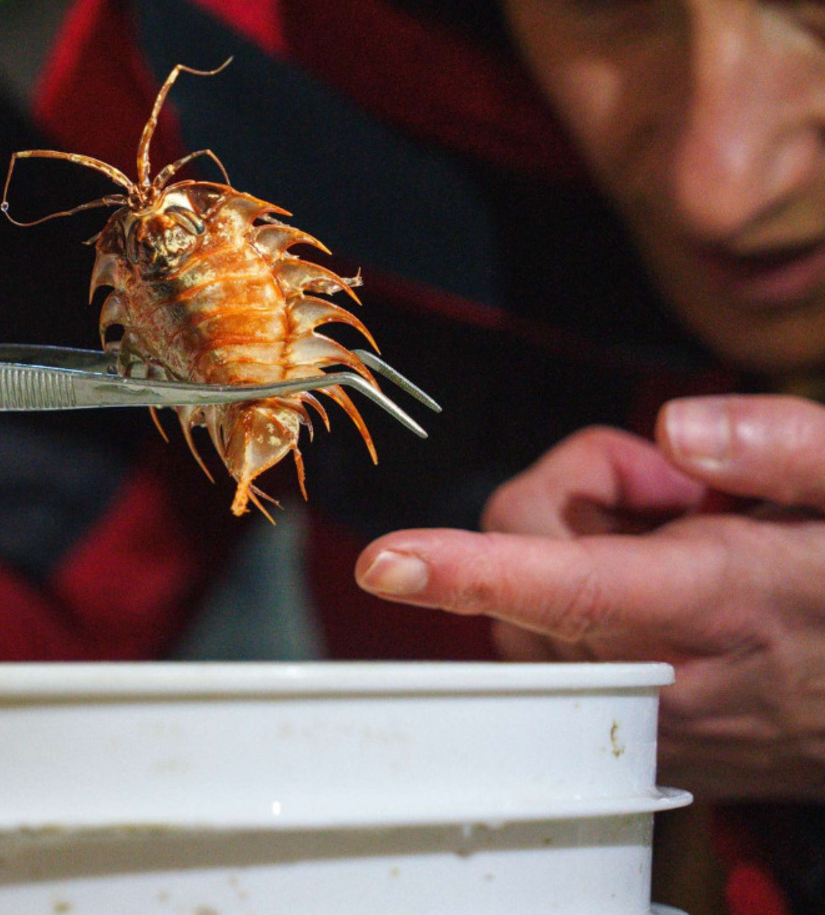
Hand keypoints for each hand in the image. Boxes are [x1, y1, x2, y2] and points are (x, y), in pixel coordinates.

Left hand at [356, 396, 824, 799]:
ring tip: (683, 540)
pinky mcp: (646, 737)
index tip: (387, 561)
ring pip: (527, 609)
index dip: (472, 570)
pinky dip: (583, 598)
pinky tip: (664, 588)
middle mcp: (670, 674)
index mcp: (721, 602)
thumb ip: (781, 447)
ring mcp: (653, 719)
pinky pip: (552, 649)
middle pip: (528, 563)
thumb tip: (675, 430)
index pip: (574, 586)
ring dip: (578, 546)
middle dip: (572, 497)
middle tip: (677, 489)